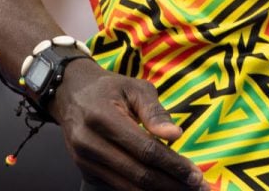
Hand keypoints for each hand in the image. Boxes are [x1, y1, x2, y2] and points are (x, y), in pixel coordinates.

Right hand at [50, 61, 210, 190]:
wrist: (69, 94)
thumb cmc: (108, 88)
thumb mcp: (134, 88)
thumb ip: (155, 112)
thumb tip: (175, 136)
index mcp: (103, 118)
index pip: (144, 150)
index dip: (172, 165)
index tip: (196, 175)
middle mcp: (90, 144)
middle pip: (138, 174)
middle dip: (171, 185)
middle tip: (198, 189)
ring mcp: (85, 161)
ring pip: (128, 186)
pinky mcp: (86, 172)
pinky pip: (118, 186)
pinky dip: (141, 190)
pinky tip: (162, 188)